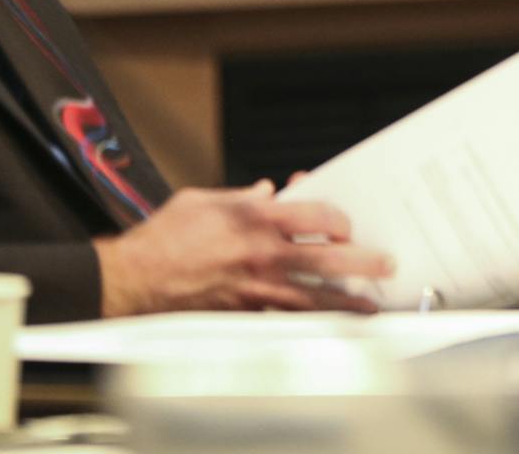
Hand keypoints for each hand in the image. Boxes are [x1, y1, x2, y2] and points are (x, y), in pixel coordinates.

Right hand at [94, 181, 392, 316]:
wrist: (134, 280)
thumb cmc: (163, 239)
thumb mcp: (202, 200)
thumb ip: (240, 198)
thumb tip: (266, 192)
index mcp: (254, 220)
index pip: (316, 216)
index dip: (338, 219)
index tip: (344, 224)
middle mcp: (261, 254)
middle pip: (327, 259)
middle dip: (361, 261)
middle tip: (384, 263)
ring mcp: (255, 288)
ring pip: (313, 296)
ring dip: (345, 301)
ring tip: (368, 305)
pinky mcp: (243, 312)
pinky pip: (284, 316)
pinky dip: (308, 319)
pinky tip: (325, 324)